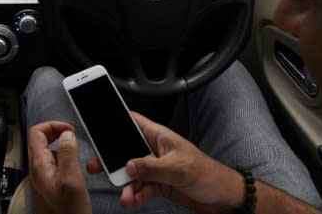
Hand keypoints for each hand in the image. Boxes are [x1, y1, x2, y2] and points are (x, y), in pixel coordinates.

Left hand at [28, 121, 91, 213]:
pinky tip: (76, 165)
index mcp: (39, 166)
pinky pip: (54, 164)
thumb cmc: (68, 212)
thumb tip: (66, 134)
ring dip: (61, 146)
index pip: (36, 133)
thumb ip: (68, 154)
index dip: (52, 126)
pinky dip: (64, 158)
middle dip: (57, 133)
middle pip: (40, 140)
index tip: (69, 130)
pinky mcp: (51, 186)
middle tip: (73, 136)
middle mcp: (38, 170)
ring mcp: (43, 178)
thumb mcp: (72, 179)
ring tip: (77, 149)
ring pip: (48, 152)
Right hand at [87, 112, 243, 213]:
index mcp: (160, 136)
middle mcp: (155, 150)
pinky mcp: (159, 185)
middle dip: (112, 160)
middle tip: (97, 167)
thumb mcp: (177, 169)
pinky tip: (133, 200)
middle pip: (127, 151)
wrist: (224, 198)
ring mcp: (156, 168)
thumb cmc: (208, 174)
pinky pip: (141, 188)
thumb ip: (150, 167)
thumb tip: (128, 165)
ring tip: (124, 196)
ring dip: (126, 185)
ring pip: (132, 174)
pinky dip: (136, 195)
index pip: (133, 122)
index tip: (98, 126)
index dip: (115, 121)